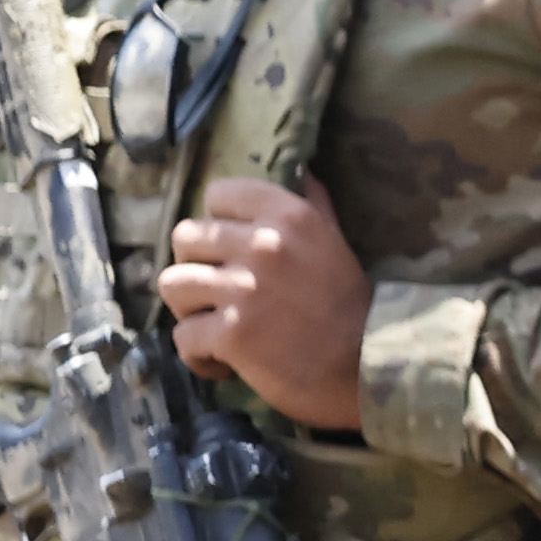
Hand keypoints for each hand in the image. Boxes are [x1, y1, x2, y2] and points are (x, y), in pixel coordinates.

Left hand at [160, 176, 368, 432]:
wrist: (367, 369)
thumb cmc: (351, 307)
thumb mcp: (337, 244)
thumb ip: (314, 207)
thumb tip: (303, 170)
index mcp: (290, 216)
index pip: (219, 194)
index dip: (219, 222)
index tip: (234, 249)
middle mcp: (264, 245)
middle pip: (185, 237)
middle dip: (198, 266)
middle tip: (220, 291)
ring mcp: (244, 290)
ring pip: (173, 284)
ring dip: (190, 309)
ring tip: (216, 325)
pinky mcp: (231, 333)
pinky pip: (183, 337)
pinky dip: (199, 355)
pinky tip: (224, 362)